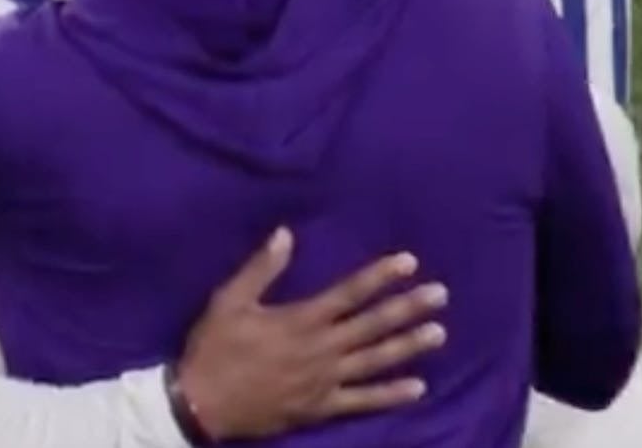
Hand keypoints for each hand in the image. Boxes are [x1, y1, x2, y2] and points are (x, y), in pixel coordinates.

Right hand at [176, 227, 447, 440]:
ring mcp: (324, 381)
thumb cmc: (215, 347)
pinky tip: (417, 387)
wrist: (201, 403)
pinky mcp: (320, 408)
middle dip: (408, 308)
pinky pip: (361, 402)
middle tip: (441, 295)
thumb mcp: (229, 300)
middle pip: (372, 325)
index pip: (349, 292)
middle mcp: (320, 349)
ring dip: (408, 346)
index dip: (380, 276)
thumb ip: (261, 268)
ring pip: (375, 361)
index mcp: (300, 319)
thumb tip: (286, 233)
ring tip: (438, 333)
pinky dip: (390, 395)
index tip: (409, 262)